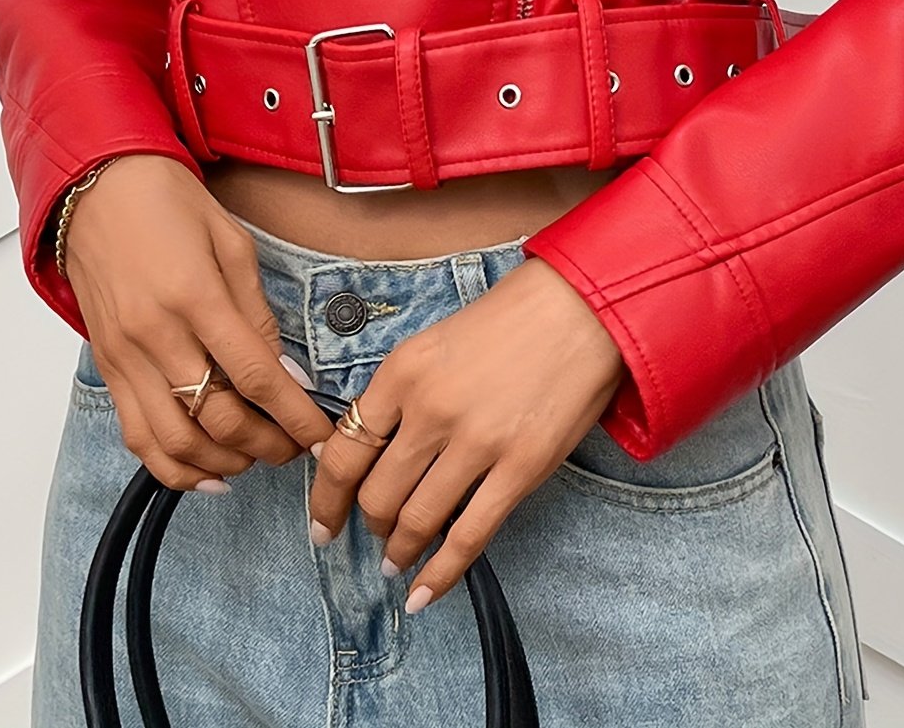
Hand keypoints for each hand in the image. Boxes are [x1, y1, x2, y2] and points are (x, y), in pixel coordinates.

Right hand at [62, 154, 334, 489]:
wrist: (97, 188)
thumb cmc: (167, 203)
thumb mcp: (231, 242)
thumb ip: (257, 312)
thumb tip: (284, 372)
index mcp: (195, 297)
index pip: (255, 376)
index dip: (295, 416)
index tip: (322, 437)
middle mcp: (156, 335)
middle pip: (217, 419)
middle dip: (266, 444)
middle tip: (294, 447)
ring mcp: (126, 357)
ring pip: (175, 441)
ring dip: (223, 462)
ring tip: (255, 457)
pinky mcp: (108, 367)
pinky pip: (137, 435)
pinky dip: (172, 465)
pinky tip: (207, 471)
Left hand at [306, 253, 625, 609]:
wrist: (580, 308)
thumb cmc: (508, 319)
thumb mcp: (435, 342)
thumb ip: (399, 392)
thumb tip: (364, 443)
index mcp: (403, 371)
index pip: (343, 451)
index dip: (325, 498)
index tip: (323, 522)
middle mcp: (431, 410)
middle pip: (376, 493)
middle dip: (369, 523)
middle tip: (374, 532)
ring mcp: (476, 443)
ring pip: (416, 520)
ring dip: (399, 550)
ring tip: (396, 560)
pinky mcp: (519, 469)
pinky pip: (468, 537)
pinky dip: (440, 575)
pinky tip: (423, 594)